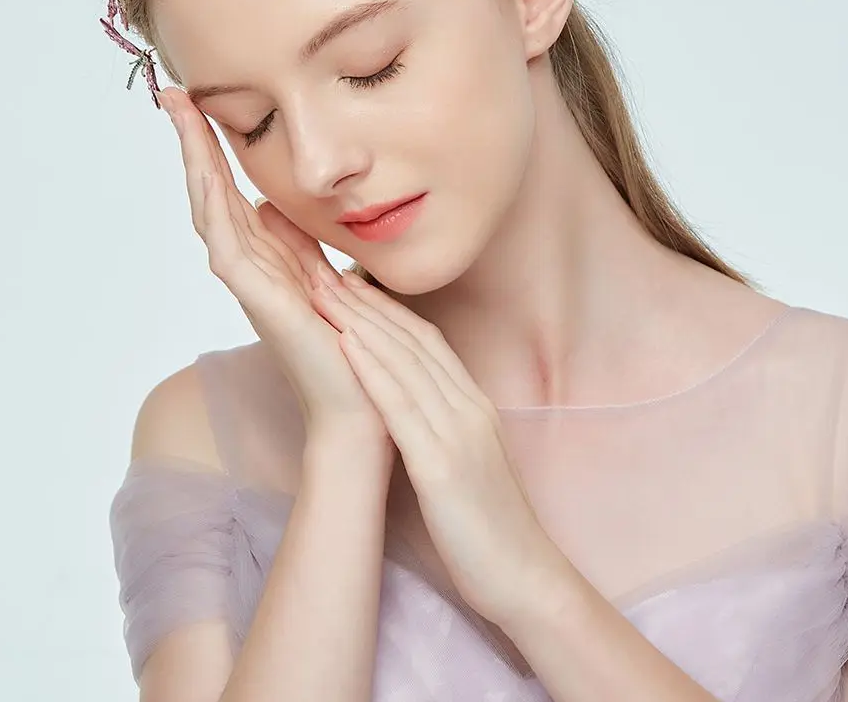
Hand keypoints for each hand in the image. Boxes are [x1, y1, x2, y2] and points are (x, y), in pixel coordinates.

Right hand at [157, 87, 391, 452]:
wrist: (358, 409)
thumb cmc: (348, 352)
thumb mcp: (322, 279)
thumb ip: (296, 246)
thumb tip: (273, 207)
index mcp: (267, 261)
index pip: (231, 194)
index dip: (213, 151)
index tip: (201, 105)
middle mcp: (252, 269)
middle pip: (211, 194)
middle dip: (194, 144)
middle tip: (174, 95)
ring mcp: (252, 286)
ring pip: (212, 211)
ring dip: (196, 163)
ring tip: (182, 115)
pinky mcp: (262, 303)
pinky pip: (230, 248)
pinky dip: (215, 210)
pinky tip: (204, 174)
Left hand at [310, 271, 559, 626]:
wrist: (524, 575)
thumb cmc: (490, 524)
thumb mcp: (468, 459)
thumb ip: (444, 424)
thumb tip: (409, 404)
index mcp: (474, 405)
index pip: (427, 341)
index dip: (387, 309)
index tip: (351, 285)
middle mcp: (468, 407)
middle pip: (413, 341)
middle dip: (366, 304)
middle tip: (325, 273)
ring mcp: (458, 433)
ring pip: (405, 363)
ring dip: (361, 324)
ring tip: (324, 294)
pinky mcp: (442, 466)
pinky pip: (402, 409)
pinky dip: (373, 371)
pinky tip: (346, 346)